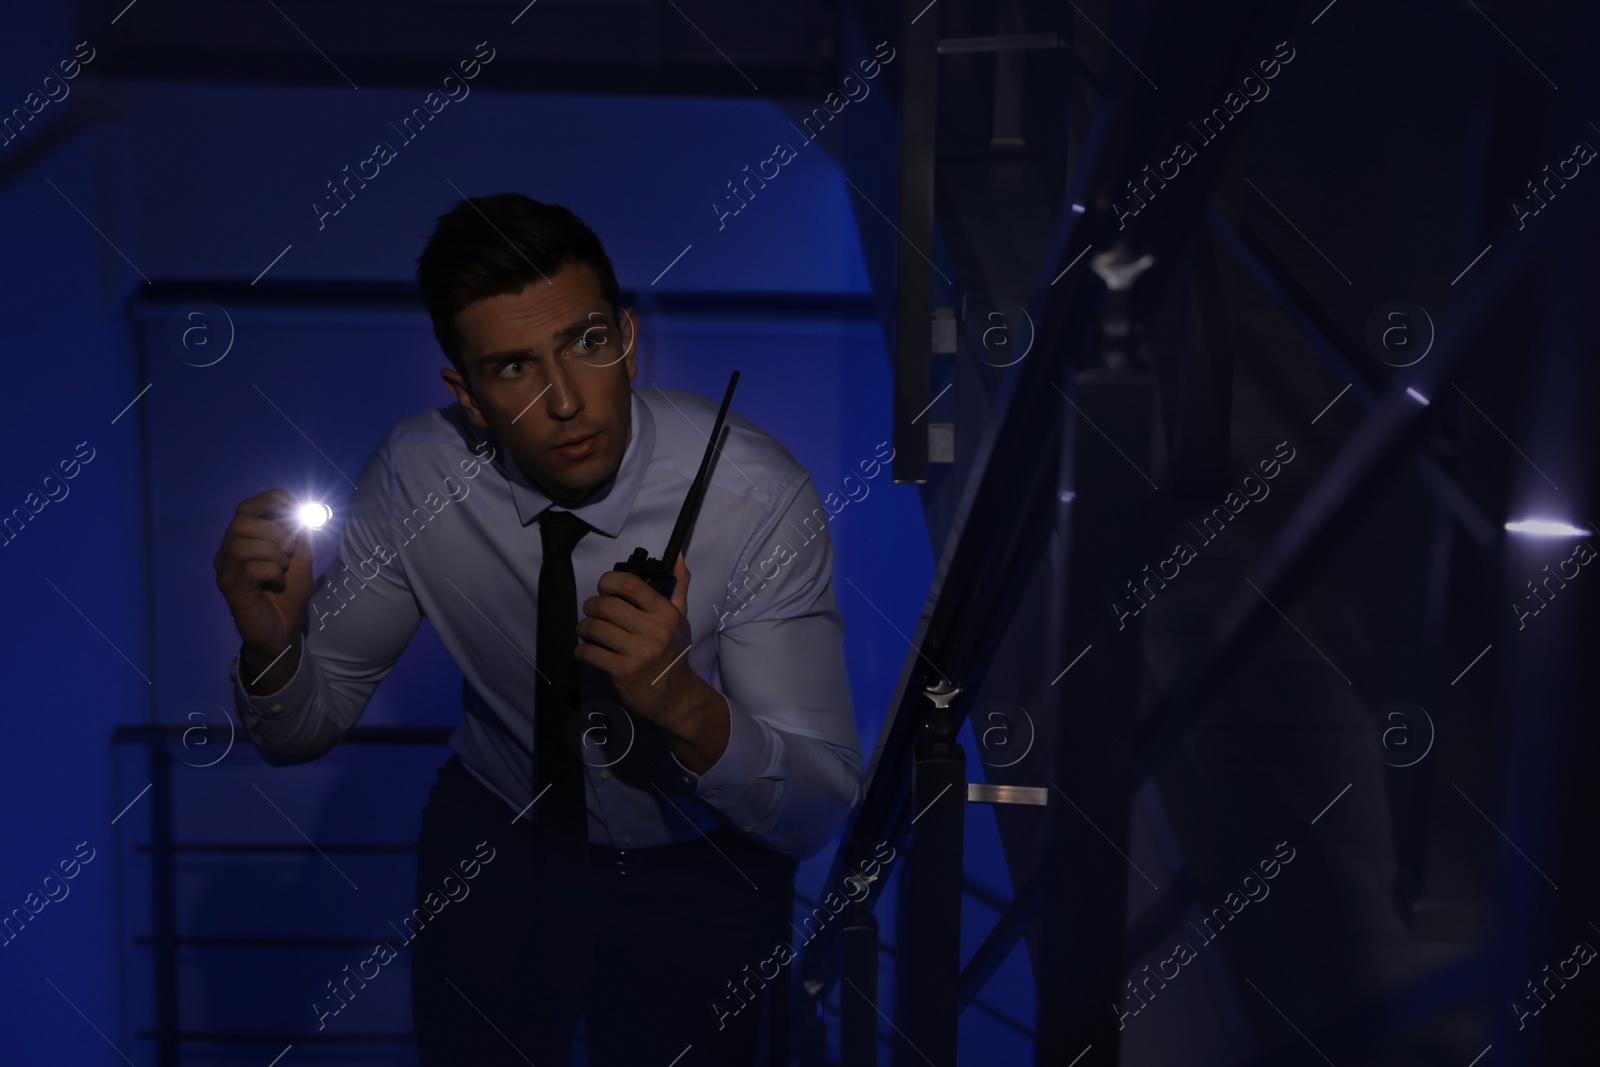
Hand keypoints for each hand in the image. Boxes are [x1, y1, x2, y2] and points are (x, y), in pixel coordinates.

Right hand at [214, 488, 312, 687]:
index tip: (286, 498)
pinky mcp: (232, 592)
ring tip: (283, 565)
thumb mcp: (299, 558)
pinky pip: (251, 569)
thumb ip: (297, 534)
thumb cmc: (288, 592)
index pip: (243, 511)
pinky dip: (272, 570)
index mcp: (241, 542)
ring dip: (272, 551)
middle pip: (240, 524)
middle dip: (272, 530)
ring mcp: (227, 574)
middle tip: (289, 548)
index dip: (263, 500)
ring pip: (242, 545)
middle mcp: (227, 555)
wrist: (286, 628)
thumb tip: (300, 508)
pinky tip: (278, 581)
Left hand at [575, 554, 728, 767]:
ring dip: (584, 628)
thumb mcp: (680, 619)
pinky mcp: (623, 673)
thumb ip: (678, 586)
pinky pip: (590, 653)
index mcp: (665, 613)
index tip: (604, 589)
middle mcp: (653, 631)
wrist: (676, 696)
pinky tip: (587, 651)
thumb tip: (677, 556)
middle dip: (591, 606)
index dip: (608, 582)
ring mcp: (638, 653)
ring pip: (594, 628)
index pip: (629, 584)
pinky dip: (582, 650)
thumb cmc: (675, 653)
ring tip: (587, 631)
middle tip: (592, 613)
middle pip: (605, 605)